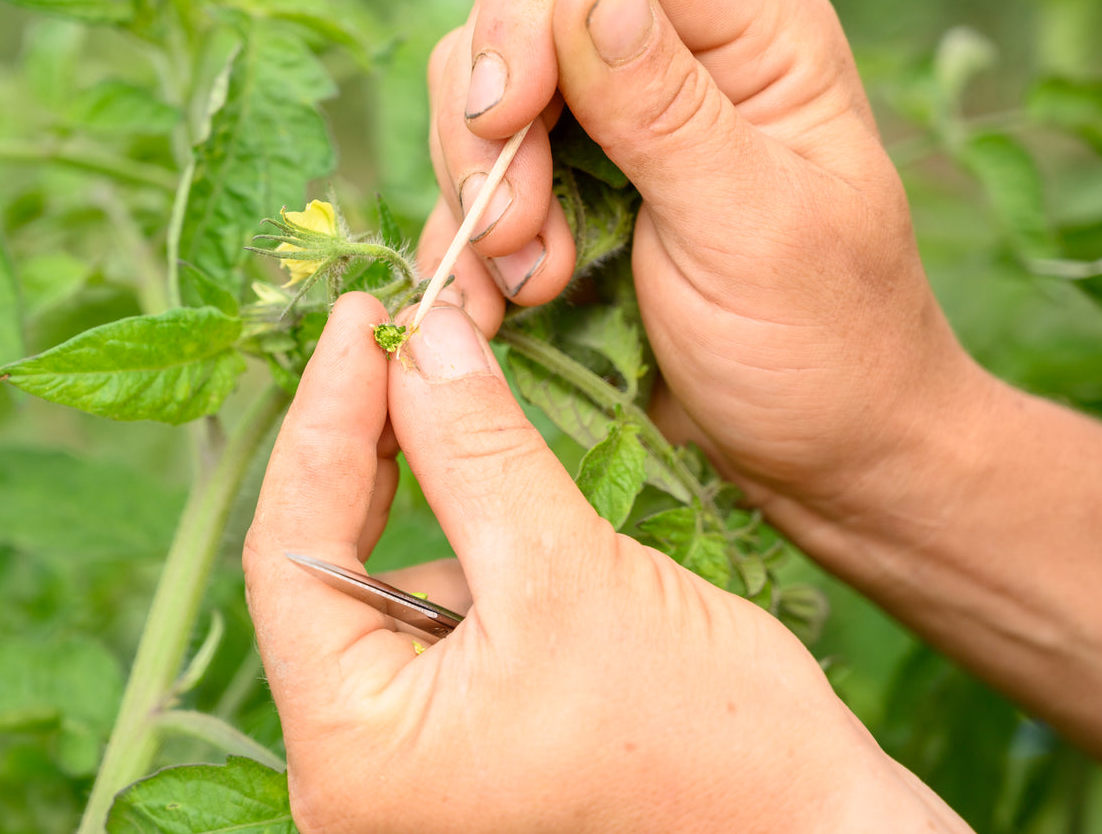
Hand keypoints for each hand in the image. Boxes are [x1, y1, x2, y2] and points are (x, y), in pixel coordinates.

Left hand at [243, 293, 963, 832]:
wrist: (811, 825)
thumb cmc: (707, 737)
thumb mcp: (569, 571)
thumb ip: (475, 450)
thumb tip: (416, 337)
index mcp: (353, 755)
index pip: (289, 551)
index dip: (322, 420)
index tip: (360, 319)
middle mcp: (354, 770)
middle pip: (320, 563)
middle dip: (366, 443)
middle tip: (400, 333)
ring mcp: (402, 759)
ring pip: (378, 576)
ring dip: (421, 488)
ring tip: (477, 420)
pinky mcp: (452, 736)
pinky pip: (426, 608)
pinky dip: (459, 536)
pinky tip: (511, 511)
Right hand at [422, 0, 984, 513]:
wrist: (825, 462)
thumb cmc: (825, 347)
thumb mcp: (752, 227)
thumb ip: (666, 108)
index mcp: (754, 38)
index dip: (536, 4)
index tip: (508, 116)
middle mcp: (679, 63)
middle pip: (525, 14)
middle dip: (494, 122)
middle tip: (513, 235)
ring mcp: (617, 132)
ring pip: (485, 98)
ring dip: (480, 193)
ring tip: (530, 286)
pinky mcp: (572, 200)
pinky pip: (480, 181)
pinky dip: (470, 240)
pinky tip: (504, 305)